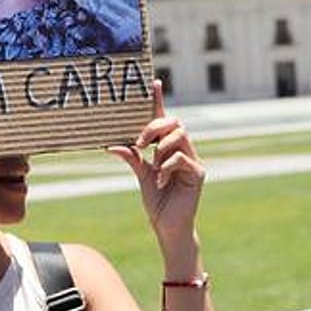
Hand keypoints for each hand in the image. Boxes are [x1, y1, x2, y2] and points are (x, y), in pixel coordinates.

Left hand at [108, 81, 203, 244]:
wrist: (168, 227)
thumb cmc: (157, 203)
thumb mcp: (142, 177)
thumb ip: (133, 159)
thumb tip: (113, 144)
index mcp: (167, 148)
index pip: (164, 119)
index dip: (159, 100)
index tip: (153, 82)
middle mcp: (182, 150)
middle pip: (174, 122)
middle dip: (155, 126)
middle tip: (141, 142)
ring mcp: (192, 160)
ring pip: (179, 136)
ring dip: (161, 148)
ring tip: (155, 166)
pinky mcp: (198, 173)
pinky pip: (181, 158)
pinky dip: (167, 167)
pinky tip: (163, 181)